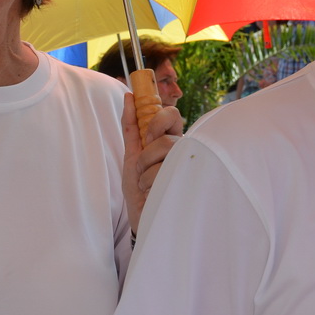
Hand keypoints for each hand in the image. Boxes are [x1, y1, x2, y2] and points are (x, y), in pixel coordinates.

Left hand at [121, 94, 181, 235]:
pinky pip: (164, 172)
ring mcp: (185, 165)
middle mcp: (181, 151)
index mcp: (169, 140)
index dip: (159, 119)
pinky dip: (149, 183)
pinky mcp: (186, 181)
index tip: (147, 134)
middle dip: (146, 155)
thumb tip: (129, 97)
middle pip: (166, 138)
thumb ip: (131, 127)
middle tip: (143, 167)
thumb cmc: (138, 187)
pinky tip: (153, 193)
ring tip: (146, 184)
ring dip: (145, 172)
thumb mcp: (131, 154)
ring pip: (165, 153)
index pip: (172, 115)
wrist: (140, 217)